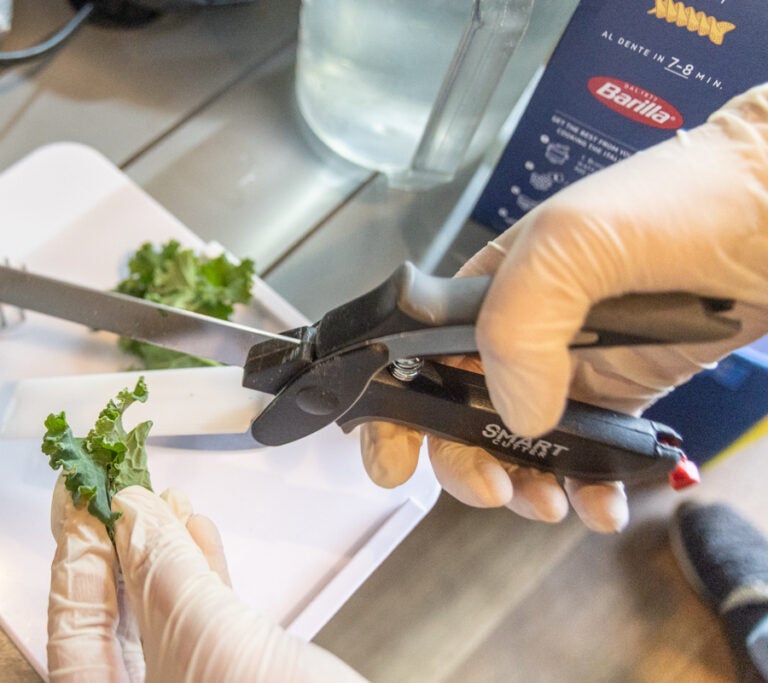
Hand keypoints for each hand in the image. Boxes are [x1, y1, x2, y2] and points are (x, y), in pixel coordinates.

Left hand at [47, 482, 367, 682]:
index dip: (76, 559)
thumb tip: (133, 516)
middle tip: (116, 495)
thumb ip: (164, 573)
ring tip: (165, 503)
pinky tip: (200, 537)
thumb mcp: (210, 639)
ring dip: (165, 555)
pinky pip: (202, 627)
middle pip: (113, 625)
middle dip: (121, 549)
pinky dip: (202, 578)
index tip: (86, 503)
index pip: (74, 631)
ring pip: (160, 621)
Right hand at [361, 82, 767, 531]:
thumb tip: (515, 412)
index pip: (413, 357)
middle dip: (462, 463)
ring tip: (550, 504)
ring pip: (518, 444)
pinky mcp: (622, 392)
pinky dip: (586, 492)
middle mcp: (519, 332)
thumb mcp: (573, 242)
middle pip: (458, 414)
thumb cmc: (679, 202)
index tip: (392, 462)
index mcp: (484, 291)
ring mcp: (569, 366)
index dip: (391, 411)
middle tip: (493, 489)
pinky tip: (601, 507)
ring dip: (523, 486)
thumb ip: (521, 322)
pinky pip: (587, 456)